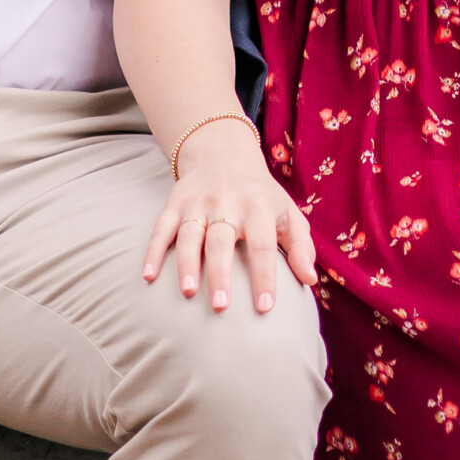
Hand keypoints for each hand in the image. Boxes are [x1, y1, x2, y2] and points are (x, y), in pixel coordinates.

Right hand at [144, 129, 318, 313]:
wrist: (224, 152)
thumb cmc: (261, 194)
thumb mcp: (288, 212)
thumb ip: (301, 245)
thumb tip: (310, 279)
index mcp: (258, 207)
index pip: (263, 244)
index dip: (265, 276)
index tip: (265, 307)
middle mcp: (227, 203)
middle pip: (222, 240)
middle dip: (220, 273)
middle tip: (220, 306)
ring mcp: (198, 203)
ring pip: (190, 234)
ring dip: (186, 263)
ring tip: (187, 291)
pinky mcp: (175, 203)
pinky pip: (161, 228)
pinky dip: (154, 251)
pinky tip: (149, 275)